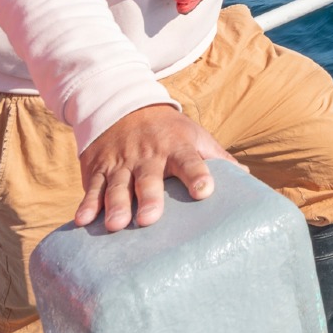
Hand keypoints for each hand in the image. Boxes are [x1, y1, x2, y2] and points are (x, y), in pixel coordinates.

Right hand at [76, 105, 234, 232]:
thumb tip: (248, 179)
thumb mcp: (195, 136)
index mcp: (177, 147)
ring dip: (115, 204)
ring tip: (117, 225)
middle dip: (149, 197)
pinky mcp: (97, 168)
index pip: (190, 161)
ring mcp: (120, 162)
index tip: (205, 192)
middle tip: (149, 219)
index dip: (198, 175)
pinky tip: (83, 221)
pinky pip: (91, 187)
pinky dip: (86, 203)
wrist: (122, 106)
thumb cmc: (169, 131)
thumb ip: (218, 158)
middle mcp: (148, 155)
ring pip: (117, 185)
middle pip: (148, 178)